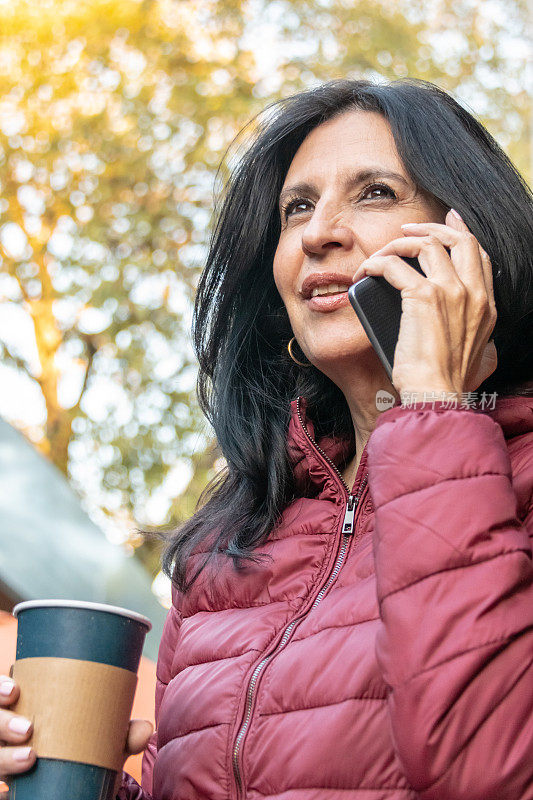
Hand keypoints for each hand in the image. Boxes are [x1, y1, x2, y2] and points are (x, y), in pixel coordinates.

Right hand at [0, 674, 152, 796]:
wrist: (82, 789)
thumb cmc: (85, 751)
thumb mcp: (103, 741)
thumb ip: (121, 734)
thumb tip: (145, 729)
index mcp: (28, 707)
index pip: (4, 692)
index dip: (1, 688)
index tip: (15, 690)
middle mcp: (10, 733)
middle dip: (2, 723)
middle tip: (28, 729)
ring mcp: (6, 759)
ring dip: (3, 756)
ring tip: (29, 758)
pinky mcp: (9, 788)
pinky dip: (0, 790)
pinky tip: (7, 793)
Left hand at [351, 209, 497, 398]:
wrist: (436, 394)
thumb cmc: (447, 383)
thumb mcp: (478, 359)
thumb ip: (479, 341)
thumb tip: (474, 340)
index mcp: (486, 306)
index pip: (478, 255)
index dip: (460, 233)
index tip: (447, 222)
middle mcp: (473, 293)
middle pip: (458, 239)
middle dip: (431, 228)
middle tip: (407, 230)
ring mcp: (450, 291)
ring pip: (425, 244)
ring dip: (397, 245)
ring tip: (379, 255)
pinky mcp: (423, 296)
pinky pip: (394, 264)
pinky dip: (375, 264)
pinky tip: (365, 274)